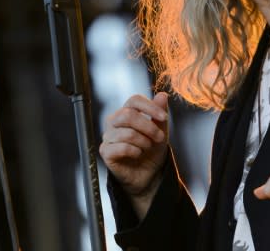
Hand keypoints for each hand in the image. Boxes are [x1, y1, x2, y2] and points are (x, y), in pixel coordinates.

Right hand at [99, 92, 169, 218]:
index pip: (134, 100)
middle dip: (149, 127)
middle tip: (159, 138)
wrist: (147, 174)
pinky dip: (135, 151)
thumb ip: (160, 113)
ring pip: (127, 133)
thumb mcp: (160, 130)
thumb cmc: (151, 150)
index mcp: (126, 112)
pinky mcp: (105, 152)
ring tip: (147, 147)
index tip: (164, 117)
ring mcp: (108, 136)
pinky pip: (121, 147)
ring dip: (144, 142)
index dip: (150, 106)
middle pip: (128, 115)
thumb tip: (162, 94)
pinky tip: (138, 154)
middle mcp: (114, 121)